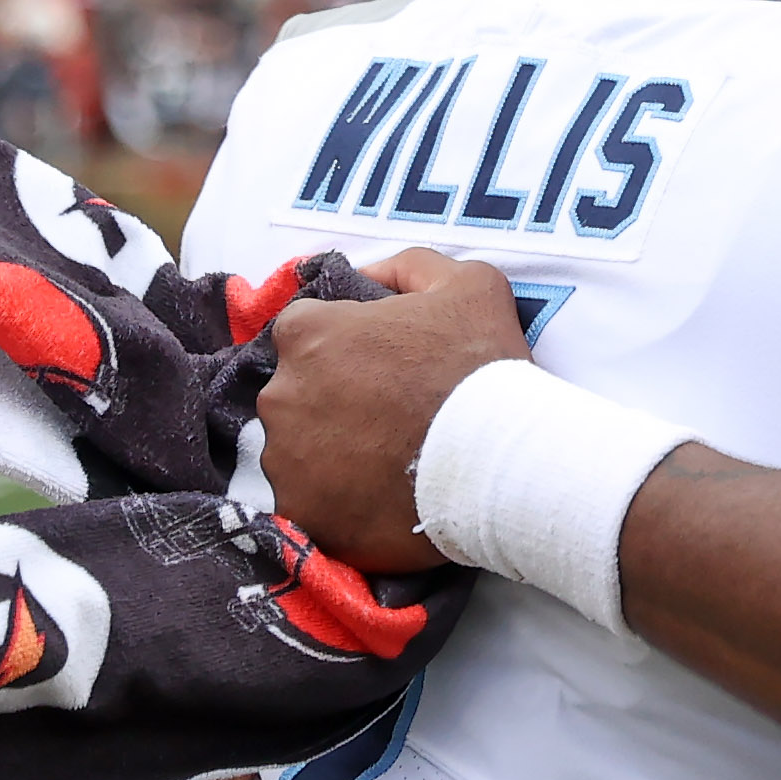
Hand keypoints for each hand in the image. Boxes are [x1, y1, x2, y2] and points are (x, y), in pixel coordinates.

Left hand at [256, 249, 530, 571]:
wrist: (501, 464)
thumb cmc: (480, 366)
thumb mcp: (466, 282)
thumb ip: (407, 267)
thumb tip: (367, 276)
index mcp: (306, 333)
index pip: (308, 331)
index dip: (348, 346)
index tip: (385, 367)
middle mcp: (280, 394)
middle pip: (298, 393)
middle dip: (335, 400)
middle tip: (392, 416)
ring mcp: (285, 459)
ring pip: (299, 450)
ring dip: (331, 452)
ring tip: (388, 462)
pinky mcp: (300, 513)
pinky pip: (309, 502)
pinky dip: (336, 501)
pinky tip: (378, 497)